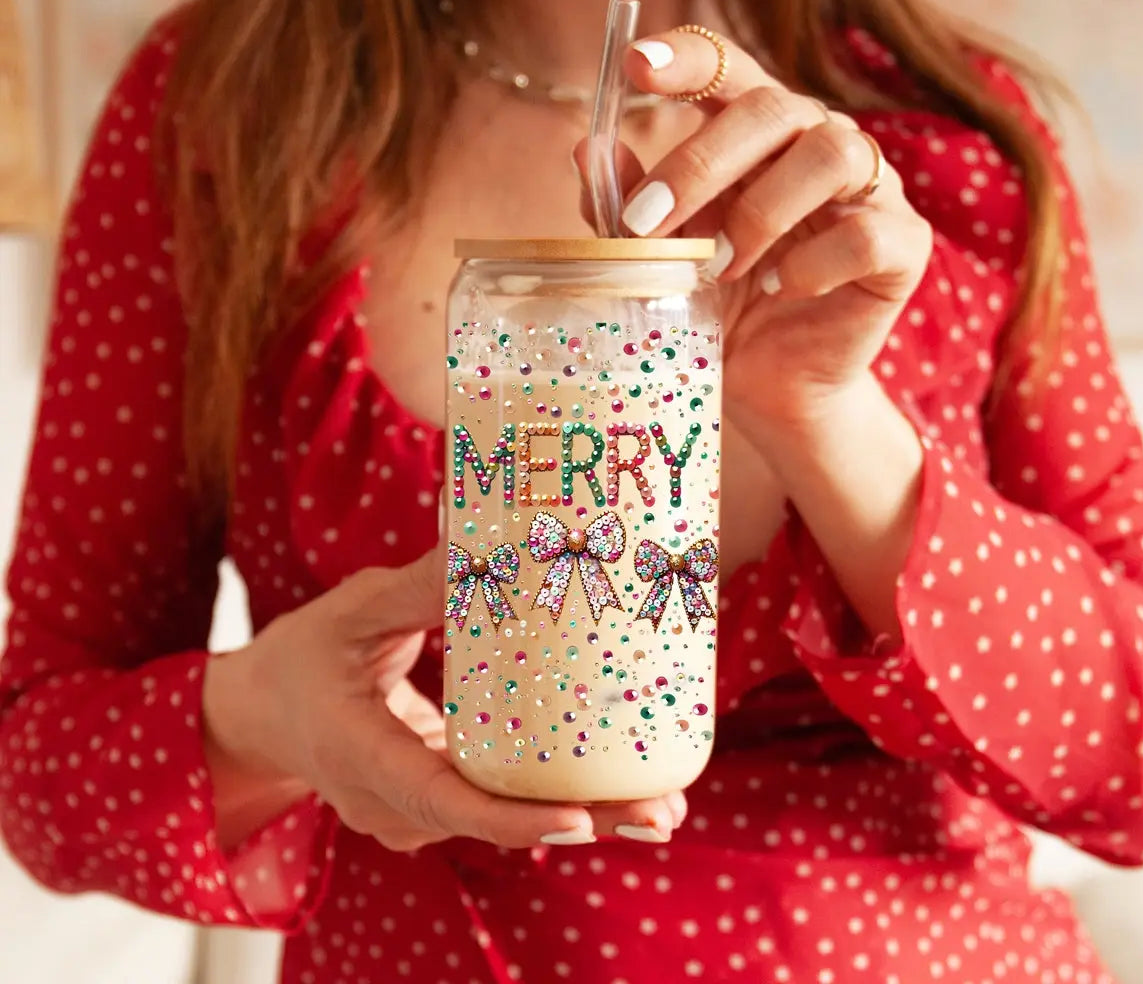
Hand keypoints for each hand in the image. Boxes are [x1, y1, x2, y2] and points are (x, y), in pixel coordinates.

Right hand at [203, 550, 685, 850]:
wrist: (262, 712)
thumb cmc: (302, 658)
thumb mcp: (352, 612)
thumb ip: (417, 585)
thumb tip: (487, 539)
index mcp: (364, 760)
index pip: (444, 803)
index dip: (514, 817)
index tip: (578, 817)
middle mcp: (393, 805)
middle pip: (495, 823)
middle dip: (581, 822)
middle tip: (660, 814)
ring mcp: (414, 813)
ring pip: (505, 822)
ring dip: (582, 816)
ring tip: (661, 808)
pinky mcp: (434, 799)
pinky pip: (498, 804)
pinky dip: (554, 798)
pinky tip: (618, 789)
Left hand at [577, 28, 931, 429]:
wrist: (770, 385)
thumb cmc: (717, 305)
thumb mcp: (660, 253)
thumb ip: (626, 202)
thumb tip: (586, 148)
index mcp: (758, 131)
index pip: (730, 67)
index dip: (688, 57)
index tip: (636, 66)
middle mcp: (819, 142)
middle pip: (773, 109)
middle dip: (699, 165)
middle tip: (647, 224)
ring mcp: (871, 189)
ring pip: (833, 154)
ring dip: (762, 213)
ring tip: (721, 267)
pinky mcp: (904, 245)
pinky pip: (867, 234)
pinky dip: (813, 264)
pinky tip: (779, 290)